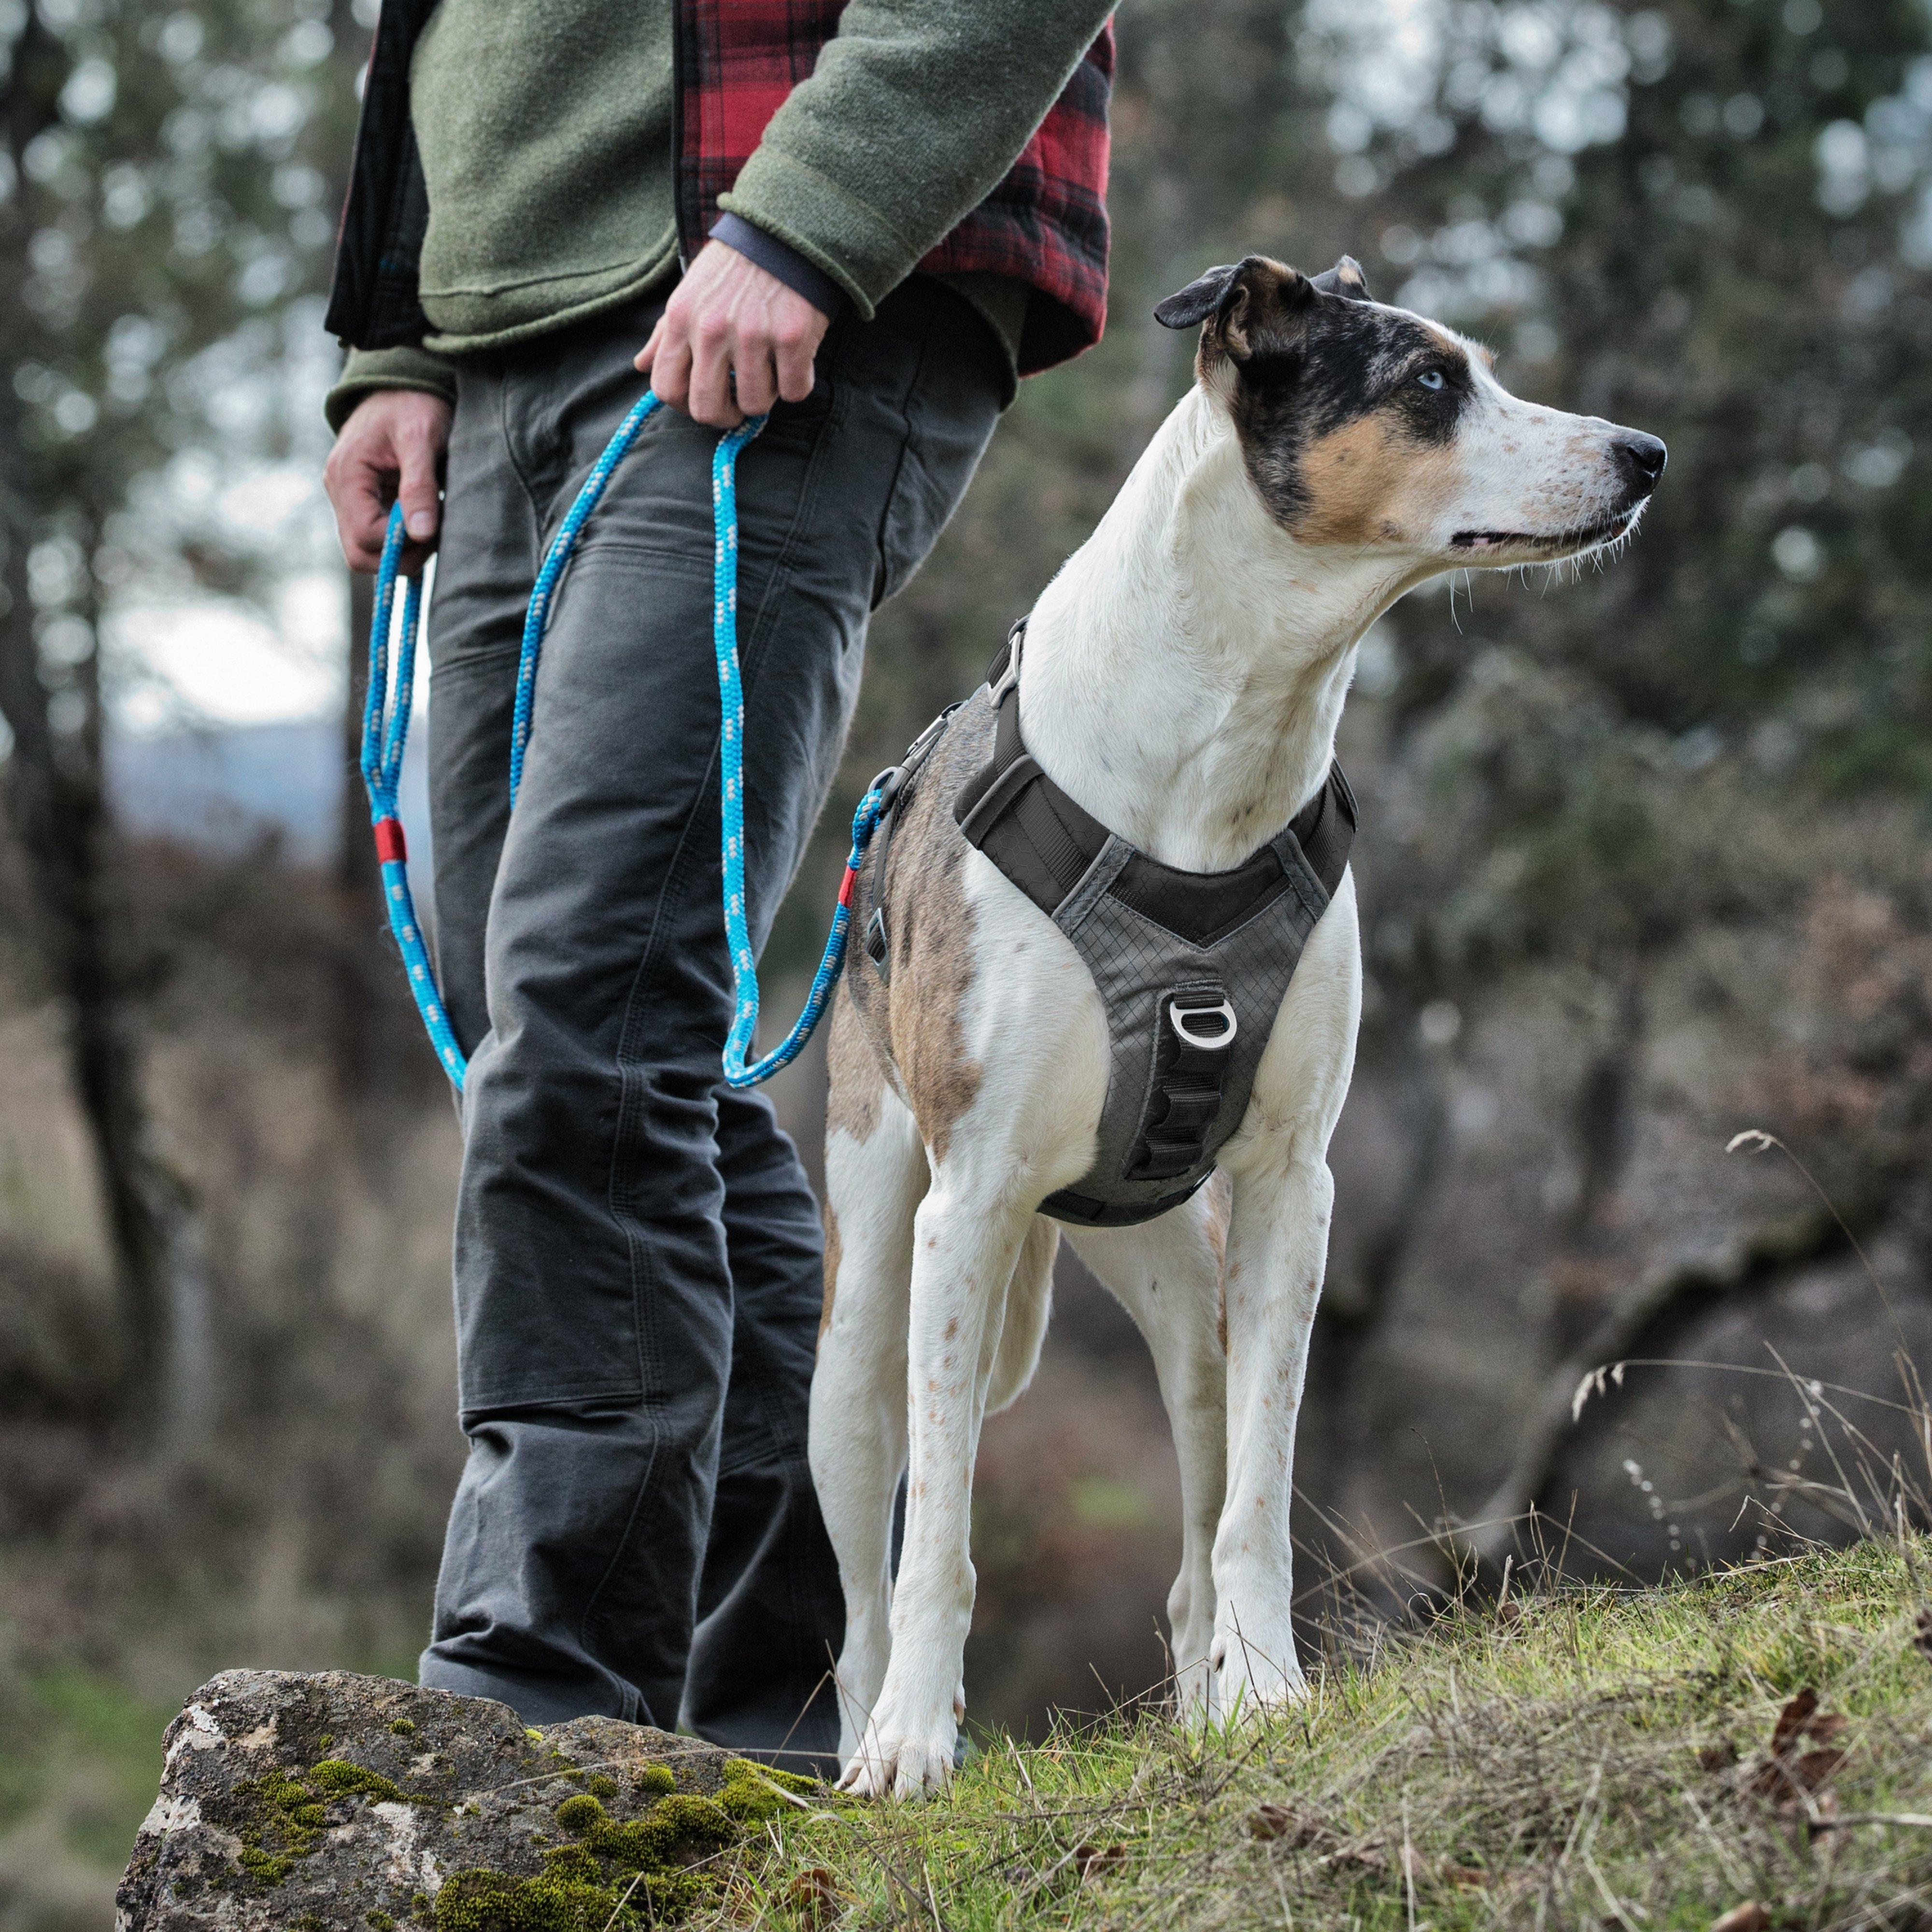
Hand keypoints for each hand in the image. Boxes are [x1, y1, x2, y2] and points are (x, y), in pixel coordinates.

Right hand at [323, 388, 452, 575]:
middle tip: (434, 532)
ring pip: (369, 550)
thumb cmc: (414, 403)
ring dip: (404, 548)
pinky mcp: (362, 500)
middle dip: (400, 555)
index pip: (364, 537)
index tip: (432, 526)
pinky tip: (424, 518)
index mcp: (347, 475)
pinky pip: (377, 536)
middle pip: (359, 554)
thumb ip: (420, 486)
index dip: (400, 544)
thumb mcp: (422, 438)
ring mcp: (347, 497)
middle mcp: (339, 490)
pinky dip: (403, 538)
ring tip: (432, 520)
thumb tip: (420, 534)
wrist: (404, 382)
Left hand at [636, 239, 828, 427]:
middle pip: (707, 409)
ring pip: (755, 404)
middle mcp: (712, 330)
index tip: (706, 400)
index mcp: (681, 319)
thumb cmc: (734, 267)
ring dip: (766, 396)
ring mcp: (753, 335)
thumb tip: (640, 365)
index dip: (685, 406)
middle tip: (740, 403)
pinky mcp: (792, 338)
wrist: (784, 232)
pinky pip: (794, 391)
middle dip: (726, 415)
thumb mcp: (689, 293)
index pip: (666, 389)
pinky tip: (796, 360)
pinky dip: (798, 383)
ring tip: (771, 370)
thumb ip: (665, 334)